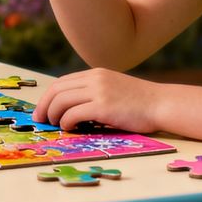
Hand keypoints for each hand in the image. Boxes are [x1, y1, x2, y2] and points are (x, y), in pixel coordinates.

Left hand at [33, 68, 164, 133]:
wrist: (161, 104)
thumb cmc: (139, 102)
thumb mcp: (113, 88)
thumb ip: (94, 92)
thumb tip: (70, 108)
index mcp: (95, 73)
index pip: (62, 82)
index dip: (47, 97)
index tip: (42, 110)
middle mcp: (95, 79)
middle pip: (57, 90)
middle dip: (44, 106)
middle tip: (40, 120)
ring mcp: (99, 91)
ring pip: (61, 101)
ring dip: (53, 115)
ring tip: (55, 125)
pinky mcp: (104, 106)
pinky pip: (73, 113)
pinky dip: (66, 122)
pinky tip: (69, 128)